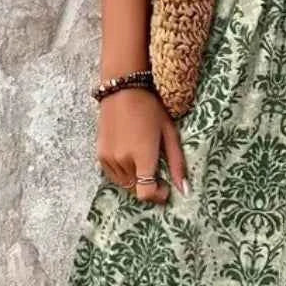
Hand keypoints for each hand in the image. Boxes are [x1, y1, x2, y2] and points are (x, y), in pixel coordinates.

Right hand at [97, 86, 187, 203]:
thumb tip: (185, 191)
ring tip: (143, 161)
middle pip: (136, 190)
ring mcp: (109, 158)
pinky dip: (123, 174)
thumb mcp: (169, 133)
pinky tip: (131, 158)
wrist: (123, 90)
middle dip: (148, 187)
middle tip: (157, 172)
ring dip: (136, 181)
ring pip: (124, 185)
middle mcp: (123, 160)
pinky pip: (113, 176)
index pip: (145, 193)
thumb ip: (177, 164)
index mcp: (142, 156)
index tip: (165, 187)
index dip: (157, 196)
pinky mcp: (100, 155)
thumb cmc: (151, 109)